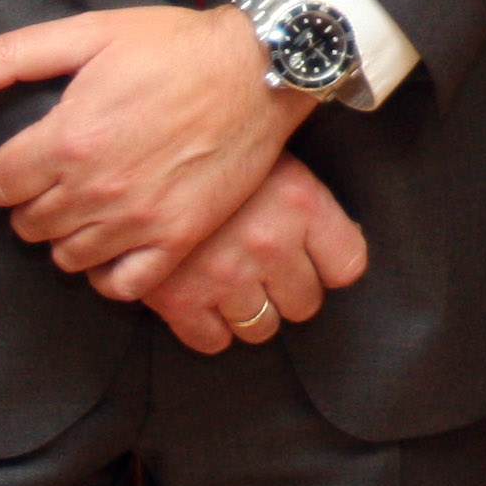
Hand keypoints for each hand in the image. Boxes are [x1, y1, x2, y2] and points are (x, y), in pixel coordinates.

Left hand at [0, 4, 309, 298]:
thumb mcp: (92, 32)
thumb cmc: (177, 46)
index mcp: (68, 138)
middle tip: (63, 178)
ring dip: (69, 234)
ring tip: (91, 206)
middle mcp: (95, 188)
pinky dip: (109, 272)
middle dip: (36, 201)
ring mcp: (138, 218)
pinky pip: (121, 284)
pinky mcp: (177, 238)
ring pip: (67, 257)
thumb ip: (13, 55)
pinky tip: (116, 243)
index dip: (10, 170)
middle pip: (28, 224)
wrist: (259, 69)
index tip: (33, 158)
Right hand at [132, 153, 371, 352]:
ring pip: (261, 328)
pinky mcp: (179, 298)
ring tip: (233, 282)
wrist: (137, 145)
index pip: (347, 266)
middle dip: (288, 290)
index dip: (330, 265)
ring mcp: (225, 274)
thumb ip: (307, 202)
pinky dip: (208, 327)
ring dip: (250, 312)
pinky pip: (210, 340)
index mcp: (301, 202)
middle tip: (266, 269)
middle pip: (305, 303)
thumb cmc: (212, 144)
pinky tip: (203, 299)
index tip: (316, 259)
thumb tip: (343, 238)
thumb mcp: (272, 155)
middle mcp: (270, 243)